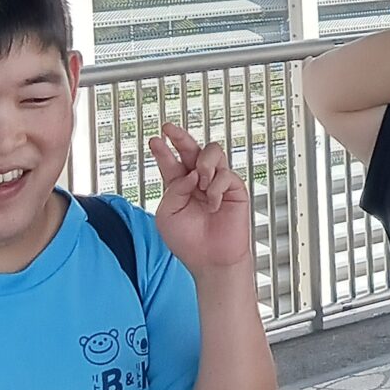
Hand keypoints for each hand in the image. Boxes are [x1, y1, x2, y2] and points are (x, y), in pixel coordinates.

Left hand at [149, 124, 255, 278]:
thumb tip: (190, 173)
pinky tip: (212, 203)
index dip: (162, 150)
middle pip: (191, 149)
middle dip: (180, 137)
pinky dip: (215, 188)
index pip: (171, 162)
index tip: (154, 140)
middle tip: (170, 128)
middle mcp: (198, 182)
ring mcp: (216, 183)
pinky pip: (225, 175)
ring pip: (213, 152)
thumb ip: (174, 190)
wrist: (211, 260)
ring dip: (203, 163)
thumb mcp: (167, 215)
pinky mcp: (234, 189)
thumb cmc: (188, 242)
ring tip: (199, 180)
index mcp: (179, 187)